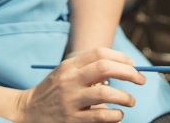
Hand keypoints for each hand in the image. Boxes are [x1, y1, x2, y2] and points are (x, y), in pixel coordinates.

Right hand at [15, 48, 144, 122]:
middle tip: (141, 80)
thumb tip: (122, 67)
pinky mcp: (73, 119)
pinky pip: (101, 116)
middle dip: (129, 73)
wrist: (28, 111)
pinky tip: (118, 114)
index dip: (120, 57)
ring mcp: (71, 100)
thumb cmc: (53, 91)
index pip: (99, 53)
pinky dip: (116, 115)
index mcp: (69, 65)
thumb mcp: (65, 73)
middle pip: (105, 68)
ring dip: (125, 97)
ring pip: (105, 93)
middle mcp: (69, 80)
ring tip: (130, 101)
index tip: (133, 65)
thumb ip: (87, 68)